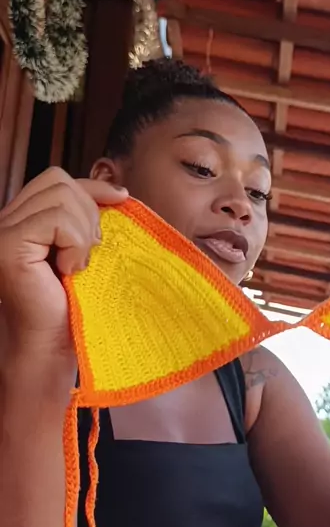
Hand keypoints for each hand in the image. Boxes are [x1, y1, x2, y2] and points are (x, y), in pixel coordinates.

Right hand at [0, 167, 126, 357]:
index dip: (91, 187)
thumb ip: (86, 218)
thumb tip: (117, 192)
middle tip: (89, 253)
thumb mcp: (83, 249)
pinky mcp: (8, 245)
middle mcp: (4, 220)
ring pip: (60, 196)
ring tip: (77, 265)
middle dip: (88, 213)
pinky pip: (56, 220)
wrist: (50, 346)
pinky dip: (74, 243)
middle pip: (58, 181)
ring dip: (82, 232)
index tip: (120, 199)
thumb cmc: (69, 305)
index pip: (56, 179)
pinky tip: (69, 270)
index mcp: (21, 217)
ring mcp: (2, 231)